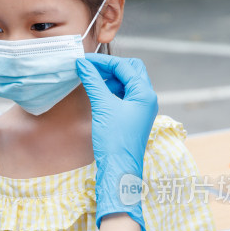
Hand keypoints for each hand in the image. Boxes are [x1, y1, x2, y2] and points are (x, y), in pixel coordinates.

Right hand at [76, 53, 158, 230]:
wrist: (119, 169)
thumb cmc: (114, 140)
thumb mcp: (103, 107)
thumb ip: (93, 82)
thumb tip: (82, 64)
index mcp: (145, 93)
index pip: (124, 66)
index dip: (103, 62)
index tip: (83, 61)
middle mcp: (147, 98)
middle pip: (131, 70)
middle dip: (110, 67)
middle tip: (89, 68)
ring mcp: (141, 108)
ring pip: (127, 83)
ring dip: (110, 78)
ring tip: (91, 79)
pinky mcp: (133, 117)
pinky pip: (124, 95)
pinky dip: (111, 90)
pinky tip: (97, 92)